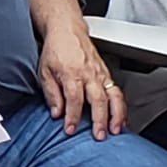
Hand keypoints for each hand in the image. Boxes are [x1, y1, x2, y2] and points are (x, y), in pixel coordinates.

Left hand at [37, 22, 123, 139]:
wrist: (67, 31)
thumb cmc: (55, 50)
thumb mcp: (44, 71)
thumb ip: (51, 93)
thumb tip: (56, 113)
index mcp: (71, 73)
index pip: (74, 99)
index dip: (72, 116)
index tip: (70, 130)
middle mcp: (89, 74)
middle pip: (98, 100)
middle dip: (99, 120)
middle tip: (98, 136)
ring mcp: (100, 74)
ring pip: (113, 96)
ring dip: (116, 115)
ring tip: (115, 130)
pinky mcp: (107, 74)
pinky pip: (117, 92)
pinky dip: (121, 107)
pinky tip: (120, 119)